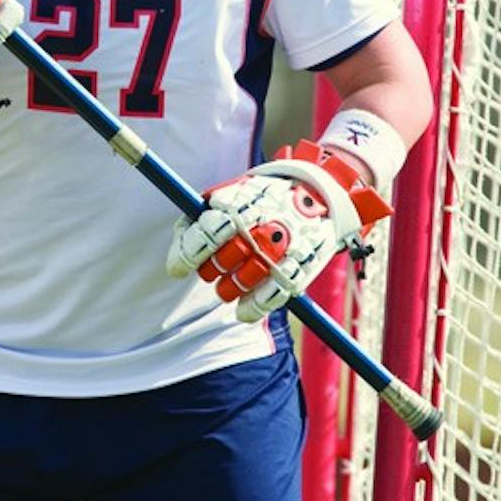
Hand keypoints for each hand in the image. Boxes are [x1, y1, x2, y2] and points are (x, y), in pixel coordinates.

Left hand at [165, 140, 391, 321]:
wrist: (323, 189)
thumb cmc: (268, 194)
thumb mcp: (237, 190)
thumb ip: (208, 211)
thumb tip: (181, 238)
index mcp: (236, 204)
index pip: (203, 235)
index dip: (185, 256)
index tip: (177, 269)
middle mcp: (256, 227)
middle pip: (217, 263)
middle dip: (209, 270)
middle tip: (212, 270)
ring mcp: (278, 249)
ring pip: (238, 283)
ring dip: (228, 289)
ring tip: (229, 286)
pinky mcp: (299, 267)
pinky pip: (269, 297)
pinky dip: (252, 309)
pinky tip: (243, 311)